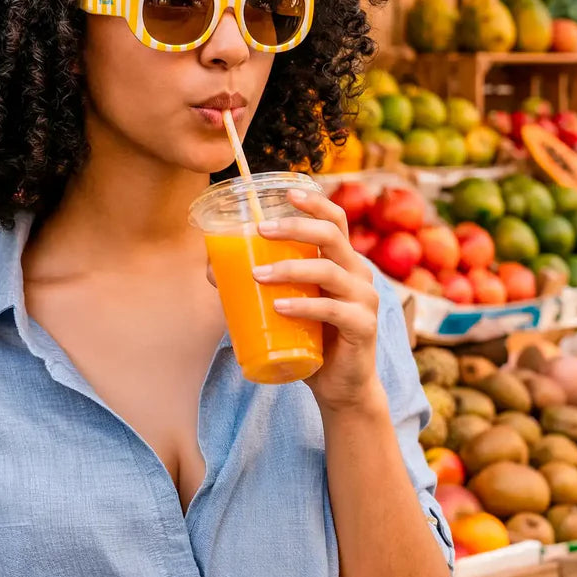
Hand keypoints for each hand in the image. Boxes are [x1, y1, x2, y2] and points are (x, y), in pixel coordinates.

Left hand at [253, 188, 383, 414]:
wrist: (339, 386)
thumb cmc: (311, 337)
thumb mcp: (286, 304)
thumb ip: (259, 283)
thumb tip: (213, 267)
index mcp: (342, 261)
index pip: (335, 220)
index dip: (314, 203)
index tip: (288, 191)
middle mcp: (357, 273)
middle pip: (331, 236)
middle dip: (295, 227)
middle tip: (262, 230)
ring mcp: (363, 299)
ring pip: (329, 271)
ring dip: (290, 269)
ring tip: (258, 276)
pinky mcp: (363, 327)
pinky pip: (333, 310)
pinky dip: (304, 306)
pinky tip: (280, 306)